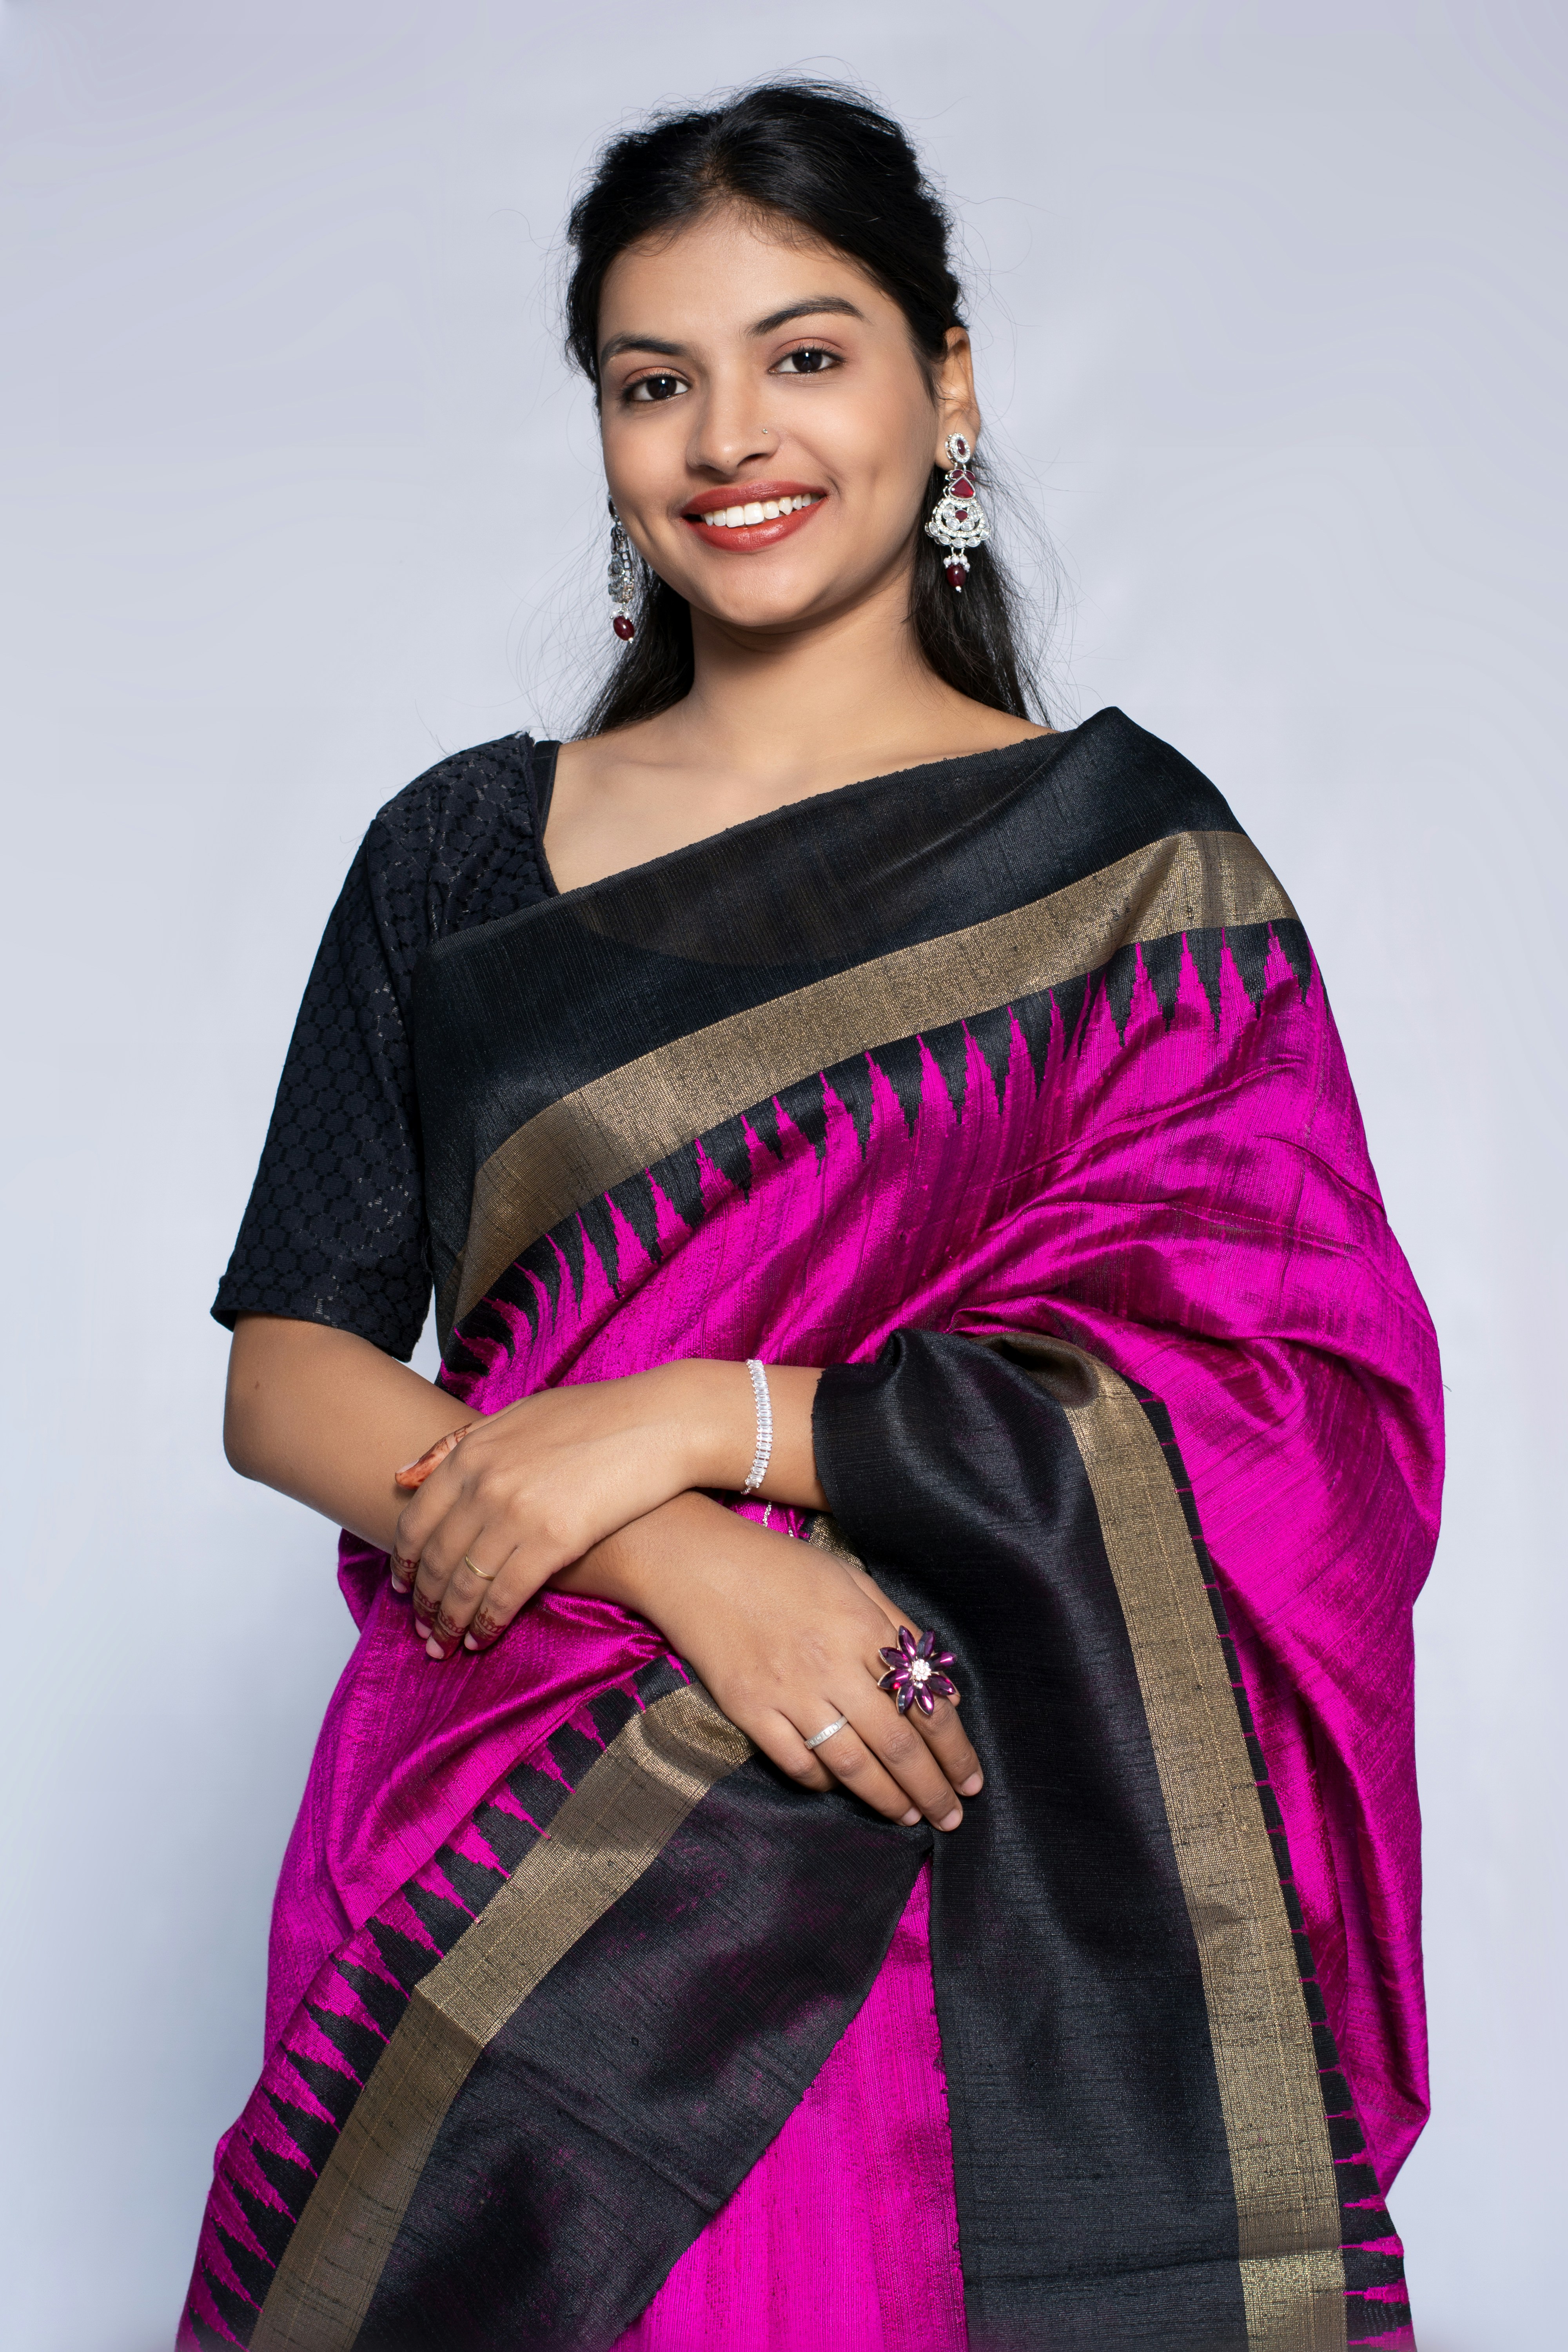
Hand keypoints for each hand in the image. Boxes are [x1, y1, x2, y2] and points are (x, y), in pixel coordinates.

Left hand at [392, 1361, 824, 1657]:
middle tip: (420, 1627)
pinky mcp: (553, 1539)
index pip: (416, 1519)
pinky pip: (505, 1594)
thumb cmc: (596, 1415)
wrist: (660, 1422)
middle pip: (436, 1557)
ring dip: (448, 1620)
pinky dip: (488, 1621)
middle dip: (423, 1601)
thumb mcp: (517, 1415)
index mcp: (472, 1452)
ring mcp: (516, 1511)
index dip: (405, 1561)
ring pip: (464, 1582)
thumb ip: (457, 1445)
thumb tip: (402, 1476)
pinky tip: (482, 1637)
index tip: (403, 1586)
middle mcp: (484, 1482)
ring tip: (443, 1644)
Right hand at [556, 1493, 984, 1832]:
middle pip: (896, 1745)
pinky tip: (840, 1789)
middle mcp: (833, 1665)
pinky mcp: (749, 1709)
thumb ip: (895, 1627)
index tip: (971, 1778)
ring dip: (886, 1799)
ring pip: (851, 1764)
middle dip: (931, 1789)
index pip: (926, 1704)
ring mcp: (789, 1691)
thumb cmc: (782, 1567)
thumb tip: (933, 1679)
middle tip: (951, 1817)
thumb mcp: (852, 1578)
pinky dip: (823, 1782)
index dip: (955, 1749)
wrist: (699, 1563)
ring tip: (909, 1818)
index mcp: (864, 1629)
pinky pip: (796, 1762)